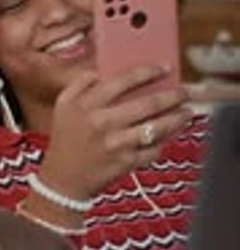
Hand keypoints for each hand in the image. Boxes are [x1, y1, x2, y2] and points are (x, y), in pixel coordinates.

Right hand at [38, 65, 192, 201]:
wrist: (62, 181)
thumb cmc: (65, 140)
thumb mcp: (63, 105)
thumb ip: (80, 82)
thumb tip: (102, 71)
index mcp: (87, 104)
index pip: (124, 80)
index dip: (148, 72)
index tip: (164, 68)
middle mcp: (102, 122)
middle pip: (148, 103)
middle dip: (173, 95)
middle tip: (185, 92)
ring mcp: (115, 144)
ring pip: (157, 127)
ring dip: (177, 118)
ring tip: (186, 112)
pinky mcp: (124, 163)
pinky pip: (153, 149)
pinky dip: (164, 142)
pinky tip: (169, 135)